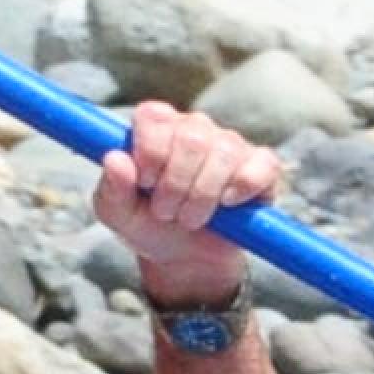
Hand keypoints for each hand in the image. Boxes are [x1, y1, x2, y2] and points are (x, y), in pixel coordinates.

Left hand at [91, 99, 279, 302]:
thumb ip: (112, 187)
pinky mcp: (261, 167)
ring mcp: (230, 144)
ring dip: (203, 194)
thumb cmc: (148, 225)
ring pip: (223, 152)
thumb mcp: (118, 213)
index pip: (153, 115)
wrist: (185, 258)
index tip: (146, 183)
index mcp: (156, 128)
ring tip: (190, 218)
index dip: (150, 151)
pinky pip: (261, 165)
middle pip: (191, 137)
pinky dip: (243, 187)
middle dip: (176, 183)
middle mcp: (194, 128)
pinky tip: (227, 204)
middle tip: (166, 212)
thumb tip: (115, 158)